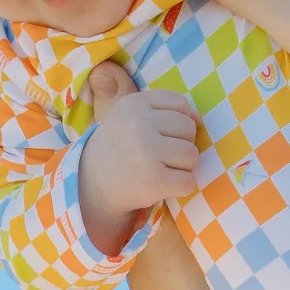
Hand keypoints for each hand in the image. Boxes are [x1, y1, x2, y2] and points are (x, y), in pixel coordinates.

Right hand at [80, 61, 201, 252]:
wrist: (90, 186)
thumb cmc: (117, 148)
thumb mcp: (127, 115)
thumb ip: (159, 109)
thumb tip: (198, 119)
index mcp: (135, 104)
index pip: (179, 103)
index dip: (181, 119)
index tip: (166, 134)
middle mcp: (140, 124)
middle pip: (188, 129)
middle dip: (181, 144)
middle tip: (160, 156)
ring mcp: (148, 152)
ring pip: (192, 155)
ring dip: (183, 166)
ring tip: (163, 170)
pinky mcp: (155, 180)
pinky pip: (188, 181)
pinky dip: (181, 187)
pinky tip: (164, 186)